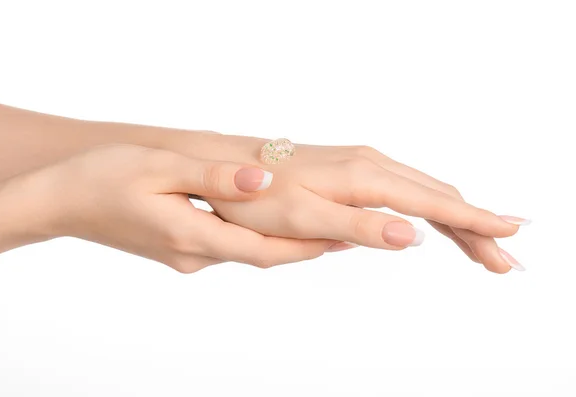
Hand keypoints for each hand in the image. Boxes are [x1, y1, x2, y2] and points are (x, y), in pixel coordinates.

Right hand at [34, 144, 347, 271]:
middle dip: (309, 248)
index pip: (264, 248)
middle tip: (354, 235)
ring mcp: (187, 256)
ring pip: (249, 252)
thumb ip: (213, 178)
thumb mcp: (158, 166)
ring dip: (289, 243)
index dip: (308, 245)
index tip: (349, 238)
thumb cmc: (102, 178)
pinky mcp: (181, 249)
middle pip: (264, 255)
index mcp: (190, 235)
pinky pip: (232, 246)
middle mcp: (194, 254)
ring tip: (330, 228)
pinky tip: (276, 223)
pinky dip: (261, 237)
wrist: (59, 201)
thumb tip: (262, 180)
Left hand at [168, 134, 526, 273]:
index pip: (433, 203)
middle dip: (475, 226)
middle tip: (505, 259)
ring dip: (457, 218)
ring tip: (482, 244)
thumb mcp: (304, 219)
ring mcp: (362, 163)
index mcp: (364, 178)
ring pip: (424, 190)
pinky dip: (430, 206)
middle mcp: (371, 163)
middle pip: (438, 195)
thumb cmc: (258, 198)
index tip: (509, 237)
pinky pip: (404, 187)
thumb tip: (414, 233)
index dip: (474, 222)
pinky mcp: (352, 168)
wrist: (229, 168)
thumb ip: (359, 226)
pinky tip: (436, 221)